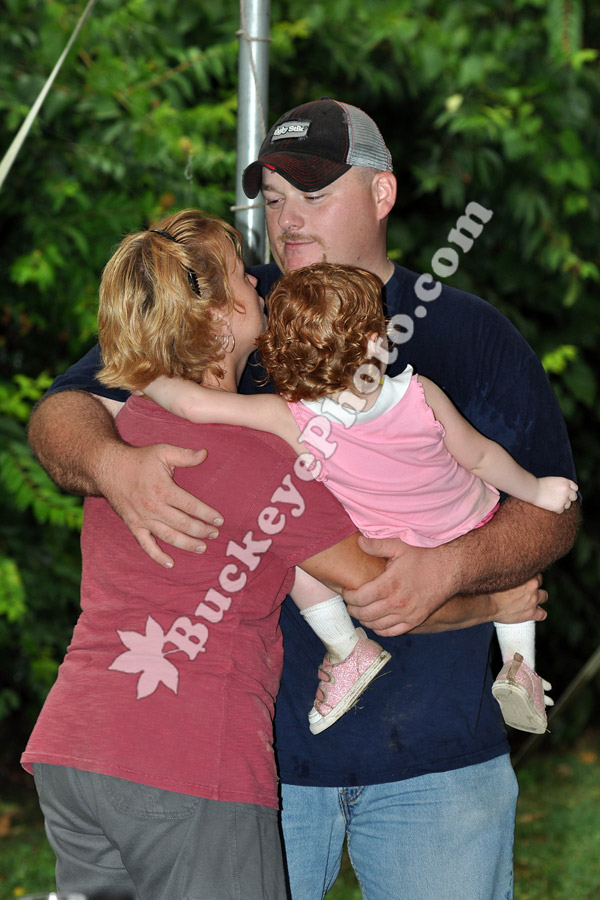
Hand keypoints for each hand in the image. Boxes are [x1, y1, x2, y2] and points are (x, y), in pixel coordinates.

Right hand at [98, 442, 223, 567]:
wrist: (108, 468)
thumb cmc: (139, 460)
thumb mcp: (163, 452)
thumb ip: (185, 455)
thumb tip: (205, 454)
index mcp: (163, 489)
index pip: (191, 506)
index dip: (207, 514)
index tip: (219, 520)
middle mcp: (154, 507)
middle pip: (183, 524)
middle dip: (201, 531)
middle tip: (215, 534)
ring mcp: (143, 519)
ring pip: (169, 537)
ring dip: (187, 544)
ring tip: (202, 548)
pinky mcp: (133, 525)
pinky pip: (146, 545)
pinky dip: (158, 556)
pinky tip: (171, 563)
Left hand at [343, 535, 460, 635]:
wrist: (451, 569)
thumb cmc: (425, 556)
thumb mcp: (400, 545)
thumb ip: (377, 545)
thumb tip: (359, 542)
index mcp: (389, 585)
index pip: (359, 598)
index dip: (348, 596)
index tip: (346, 591)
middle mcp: (396, 603)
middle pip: (365, 614)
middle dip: (353, 609)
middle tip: (350, 602)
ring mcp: (406, 614)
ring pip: (377, 626)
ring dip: (364, 620)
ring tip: (361, 611)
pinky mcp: (415, 620)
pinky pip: (392, 632)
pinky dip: (380, 629)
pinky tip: (376, 621)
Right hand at [489, 574, 548, 623]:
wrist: (488, 605)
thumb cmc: (490, 589)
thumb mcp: (500, 574)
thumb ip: (509, 570)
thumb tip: (508, 564)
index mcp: (526, 574)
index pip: (533, 570)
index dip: (528, 574)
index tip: (523, 577)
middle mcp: (533, 586)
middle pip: (540, 582)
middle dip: (534, 585)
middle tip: (524, 588)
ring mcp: (533, 600)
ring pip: (544, 596)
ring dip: (538, 597)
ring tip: (529, 599)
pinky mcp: (531, 613)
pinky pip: (543, 614)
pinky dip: (539, 613)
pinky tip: (533, 612)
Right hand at [534, 476, 578, 512]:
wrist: (532, 490)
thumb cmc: (539, 484)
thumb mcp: (553, 480)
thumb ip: (561, 485)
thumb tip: (566, 492)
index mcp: (565, 482)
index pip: (575, 488)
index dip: (570, 491)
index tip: (566, 493)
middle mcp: (567, 490)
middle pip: (574, 497)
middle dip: (568, 498)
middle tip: (560, 499)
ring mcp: (564, 499)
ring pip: (568, 505)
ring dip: (562, 504)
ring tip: (552, 502)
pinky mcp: (559, 507)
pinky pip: (561, 510)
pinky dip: (556, 509)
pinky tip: (549, 505)